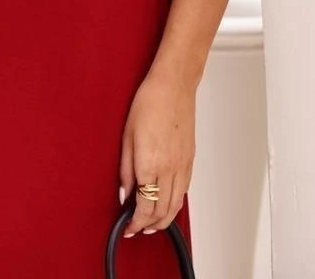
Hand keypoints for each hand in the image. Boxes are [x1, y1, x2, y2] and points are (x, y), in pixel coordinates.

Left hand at [118, 67, 195, 238]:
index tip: (128, 227)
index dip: (135, 223)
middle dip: (149, 225)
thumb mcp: (127, 136)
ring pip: (176, 205)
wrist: (174, 86)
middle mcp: (169, 169)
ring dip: (164, 219)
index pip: (144, 207)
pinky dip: (175, 204)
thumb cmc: (149, 103)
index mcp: (150, 165)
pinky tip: (167, 203)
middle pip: (161, 211)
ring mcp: (182, 165)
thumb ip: (125, 170)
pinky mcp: (190, 160)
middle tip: (137, 228)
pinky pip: (184, 191)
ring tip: (152, 223)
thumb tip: (123, 193)